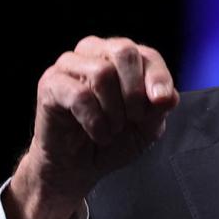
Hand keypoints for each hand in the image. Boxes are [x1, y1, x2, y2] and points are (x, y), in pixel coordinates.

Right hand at [5, 36, 178, 218]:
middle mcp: (95, 52)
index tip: (161, 102)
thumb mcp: (147, 127)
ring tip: (112, 128)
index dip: (158, 78)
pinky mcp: (50, 84)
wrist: (78, 167)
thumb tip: (167, 96)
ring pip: (102, 72)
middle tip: (134, 118)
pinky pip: (79, 95)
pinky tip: (98, 133)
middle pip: (124, 51)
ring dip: (114, 109)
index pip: (147, 54)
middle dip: (135, 90)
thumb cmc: (112, 140)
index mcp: (121, 58)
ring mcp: (69, 65)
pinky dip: (95, 120)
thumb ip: (159, 108)